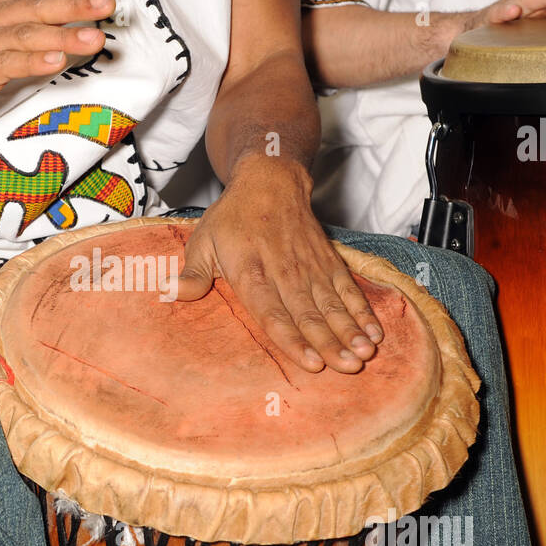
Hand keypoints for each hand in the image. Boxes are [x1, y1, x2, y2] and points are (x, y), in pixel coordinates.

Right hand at [0, 0, 115, 123]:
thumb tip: (80, 5)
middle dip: (74, 3)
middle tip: (105, 3)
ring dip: (61, 34)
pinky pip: (5, 66)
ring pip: (24, 35)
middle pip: (36, 6)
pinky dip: (32, 62)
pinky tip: (55, 61)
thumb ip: (35, 16)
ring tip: (92, 37)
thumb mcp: (1, 28)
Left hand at [176, 157, 383, 373]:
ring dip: (350, 329)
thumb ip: (192, 273)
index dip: (291, 338)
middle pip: (309, 312)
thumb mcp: (202, 240)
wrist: (270, 179)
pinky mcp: (327, 260)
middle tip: (348, 367)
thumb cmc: (232, 217)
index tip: (309, 362)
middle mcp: (283, 270)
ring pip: (332, 302)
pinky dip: (362, 309)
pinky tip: (374, 331)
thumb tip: (171, 294)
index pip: (272, 311)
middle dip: (329, 342)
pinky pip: (347, 288)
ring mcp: (309, 266)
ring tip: (364, 353)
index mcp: (250, 270)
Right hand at [466, 0, 545, 30]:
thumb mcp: (541, 21)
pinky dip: (505, 12)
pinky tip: (514, 11)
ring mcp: (510, 10)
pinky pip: (497, 16)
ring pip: (531, 1)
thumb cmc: (511, 27)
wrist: (469, 30)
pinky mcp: (489, 20)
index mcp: (544, 7)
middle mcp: (530, 5)